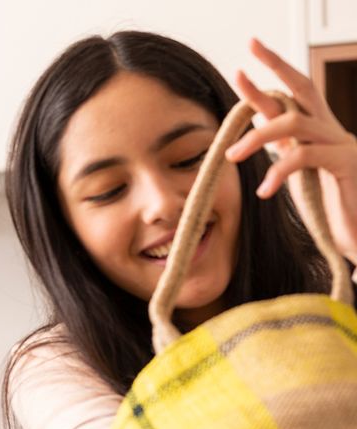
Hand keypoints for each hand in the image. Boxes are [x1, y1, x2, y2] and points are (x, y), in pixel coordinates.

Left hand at [225, 37, 356, 264]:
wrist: (356, 235)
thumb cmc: (327, 207)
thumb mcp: (297, 170)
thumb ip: (283, 144)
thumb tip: (256, 122)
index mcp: (318, 130)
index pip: (295, 91)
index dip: (275, 68)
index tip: (252, 46)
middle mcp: (332, 129)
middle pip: (303, 88)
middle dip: (275, 66)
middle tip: (246, 57)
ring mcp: (343, 143)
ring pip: (294, 122)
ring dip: (256, 137)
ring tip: (231, 156)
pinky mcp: (347, 162)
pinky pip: (305, 156)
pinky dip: (278, 172)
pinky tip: (264, 191)